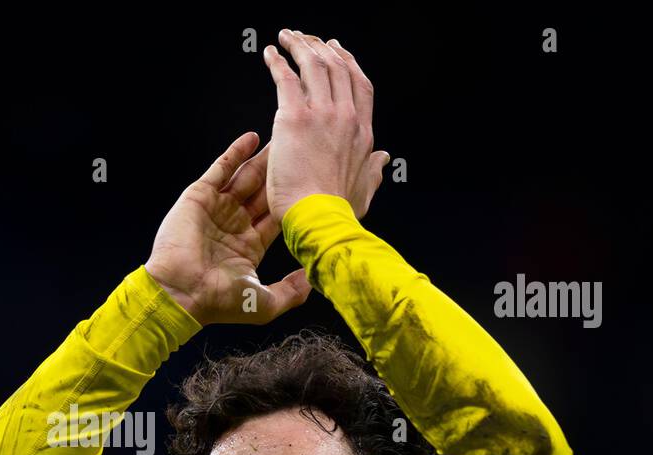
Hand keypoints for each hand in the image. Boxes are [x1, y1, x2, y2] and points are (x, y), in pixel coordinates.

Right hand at [145, 131, 311, 327]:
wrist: (181, 294)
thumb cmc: (219, 301)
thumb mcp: (265, 303)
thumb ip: (292, 292)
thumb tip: (314, 279)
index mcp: (249, 247)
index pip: (276, 216)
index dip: (293, 200)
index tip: (313, 183)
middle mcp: (234, 226)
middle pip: (264, 193)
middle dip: (281, 174)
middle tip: (301, 152)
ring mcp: (216, 210)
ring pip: (245, 178)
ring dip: (263, 160)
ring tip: (283, 139)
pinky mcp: (199, 197)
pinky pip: (220, 169)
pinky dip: (235, 153)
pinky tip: (252, 138)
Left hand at [263, 31, 390, 221]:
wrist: (321, 220)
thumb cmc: (338, 214)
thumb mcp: (364, 190)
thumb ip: (373, 171)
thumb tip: (384, 159)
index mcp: (363, 133)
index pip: (360, 86)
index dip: (348, 63)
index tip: (337, 50)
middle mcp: (346, 117)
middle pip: (338, 68)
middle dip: (323, 48)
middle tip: (308, 38)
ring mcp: (322, 114)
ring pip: (314, 66)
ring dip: (300, 46)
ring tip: (288, 37)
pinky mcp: (294, 118)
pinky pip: (285, 78)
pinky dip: (277, 61)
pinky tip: (269, 53)